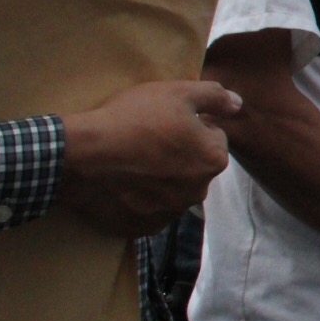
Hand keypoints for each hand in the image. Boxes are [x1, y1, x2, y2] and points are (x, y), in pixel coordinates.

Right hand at [56, 80, 240, 238]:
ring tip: (133, 162)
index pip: (214, 137)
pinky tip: (123, 183)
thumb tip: (238, 103)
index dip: (192, 125)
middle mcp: (199, 191)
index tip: (166, 122)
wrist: (80, 156)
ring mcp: (171, 213)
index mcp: (214, 159)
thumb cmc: (132, 119)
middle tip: (148, 140)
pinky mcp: (143, 227)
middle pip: (196, 166)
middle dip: (181, 155)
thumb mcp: (177, 93)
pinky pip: (150, 210)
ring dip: (162, 178)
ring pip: (174, 189)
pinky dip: (141, 198)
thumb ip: (215, 96)